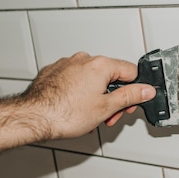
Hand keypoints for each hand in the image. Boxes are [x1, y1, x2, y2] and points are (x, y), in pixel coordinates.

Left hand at [22, 52, 155, 138]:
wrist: (32, 117)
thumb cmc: (64, 114)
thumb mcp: (106, 108)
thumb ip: (130, 96)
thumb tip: (146, 90)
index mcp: (100, 65)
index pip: (131, 72)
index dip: (134, 91)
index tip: (131, 104)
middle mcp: (83, 60)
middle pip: (111, 76)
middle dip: (113, 98)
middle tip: (109, 116)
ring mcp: (66, 64)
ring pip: (92, 78)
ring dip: (96, 96)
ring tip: (89, 116)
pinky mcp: (53, 72)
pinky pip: (74, 79)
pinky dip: (79, 92)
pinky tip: (74, 108)